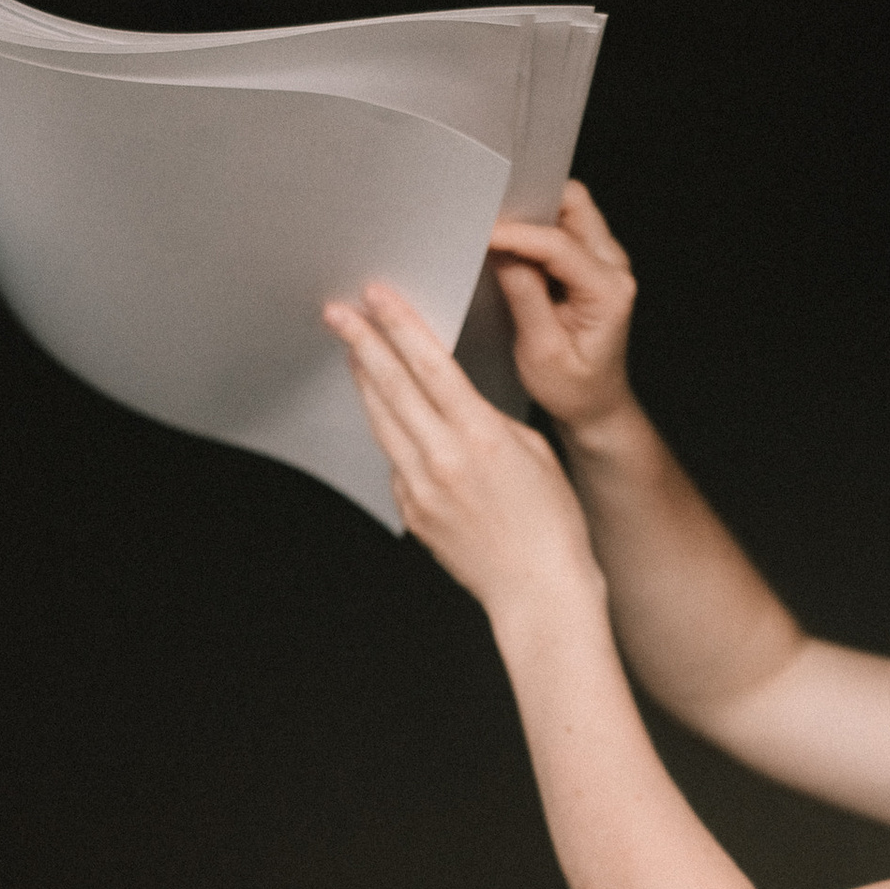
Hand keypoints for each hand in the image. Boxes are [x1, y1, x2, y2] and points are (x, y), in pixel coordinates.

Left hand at [323, 283, 603, 619]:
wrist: (539, 592)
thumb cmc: (551, 523)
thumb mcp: (533, 451)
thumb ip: (486, 419)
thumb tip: (451, 399)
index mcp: (481, 437)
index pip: (430, 366)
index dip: (400, 325)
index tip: (377, 296)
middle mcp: (443, 460)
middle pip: (392, 387)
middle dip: (363, 342)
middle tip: (338, 311)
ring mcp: (421, 489)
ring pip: (383, 421)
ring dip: (365, 381)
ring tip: (351, 349)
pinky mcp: (412, 513)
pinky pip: (394, 461)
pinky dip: (389, 431)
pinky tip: (386, 412)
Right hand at [487, 184, 637, 444]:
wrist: (596, 405)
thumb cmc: (573, 388)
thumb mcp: (541, 350)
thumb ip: (523, 295)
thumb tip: (499, 250)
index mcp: (608, 292)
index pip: (557, 244)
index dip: (514, 233)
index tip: (477, 231)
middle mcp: (614, 268)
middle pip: (573, 203)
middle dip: (530, 202)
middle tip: (489, 218)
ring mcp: (605, 261)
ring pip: (568, 208)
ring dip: (532, 212)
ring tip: (496, 231)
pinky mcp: (590, 263)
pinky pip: (564, 226)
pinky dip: (535, 227)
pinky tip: (510, 246)